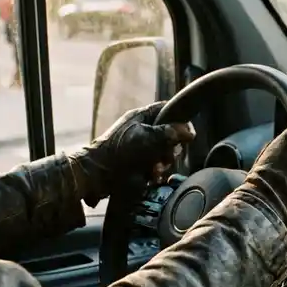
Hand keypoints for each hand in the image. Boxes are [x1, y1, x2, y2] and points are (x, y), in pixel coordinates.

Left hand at [69, 102, 195, 204]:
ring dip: (162, 162)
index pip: (167, 109)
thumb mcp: (148, 138)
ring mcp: (138, 146)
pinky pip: (154, 164)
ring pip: (162, 151)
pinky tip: (150, 176)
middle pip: (168, 133)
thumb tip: (190, 132)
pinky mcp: (135, 162)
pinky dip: (154, 171)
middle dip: (170, 147)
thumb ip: (171, 132)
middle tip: (166, 155)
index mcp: (141, 116)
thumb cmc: (119, 151)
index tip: (187, 133)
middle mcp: (141, 129)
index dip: (180, 119)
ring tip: (154, 169)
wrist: (96, 174)